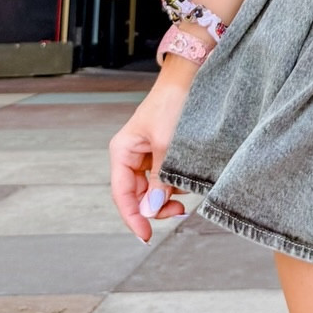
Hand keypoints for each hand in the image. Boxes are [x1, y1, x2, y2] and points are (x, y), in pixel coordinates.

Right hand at [109, 75, 190, 240]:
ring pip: (152, 188)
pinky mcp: (163, 152)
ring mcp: (147, 154)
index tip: (146, 235)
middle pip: (137, 195)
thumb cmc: (173, 103)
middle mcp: (131, 155)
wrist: (191, 77)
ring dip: (167, 196)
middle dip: (156, 206)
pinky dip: (175, 184)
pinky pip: (164, 177)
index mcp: (122, 151)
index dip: (133, 218)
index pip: (121, 195)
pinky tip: (187, 180)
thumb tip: (151, 208)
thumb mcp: (166, 144)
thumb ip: (159, 178)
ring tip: (186, 192)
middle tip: (179, 211)